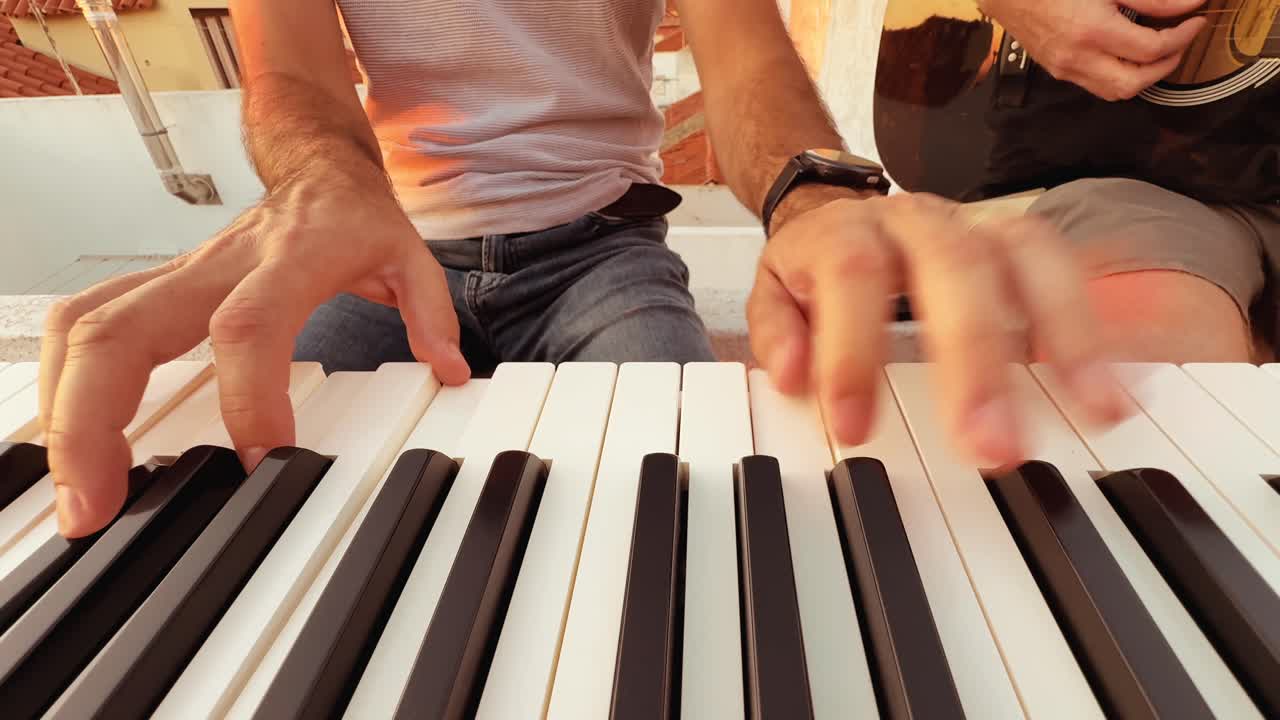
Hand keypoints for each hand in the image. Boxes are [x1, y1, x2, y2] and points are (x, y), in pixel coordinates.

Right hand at [40, 172, 469, 537]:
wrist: (316, 169)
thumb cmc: (354, 218)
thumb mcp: (411, 256)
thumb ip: (431, 311)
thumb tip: (450, 371)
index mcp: (285, 261)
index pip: (247, 327)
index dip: (247, 397)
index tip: (261, 463)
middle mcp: (213, 268)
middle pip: (122, 330)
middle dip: (96, 420)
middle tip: (95, 506)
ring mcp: (172, 278)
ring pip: (84, 327)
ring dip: (64, 410)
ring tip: (75, 494)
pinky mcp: (151, 291)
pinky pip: (83, 329)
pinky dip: (62, 387)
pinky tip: (67, 444)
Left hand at [748, 189, 1129, 464]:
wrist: (836, 209)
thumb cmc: (811, 269)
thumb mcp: (772, 296)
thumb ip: (778, 332)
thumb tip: (794, 376)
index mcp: (845, 231)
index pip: (852, 274)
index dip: (854, 351)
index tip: (856, 430)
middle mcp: (917, 221)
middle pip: (956, 267)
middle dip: (977, 358)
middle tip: (990, 445)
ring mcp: (973, 227)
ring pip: (1028, 258)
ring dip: (1065, 336)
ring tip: (1093, 412)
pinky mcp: (1017, 245)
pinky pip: (1067, 270)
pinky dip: (1093, 330)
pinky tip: (1116, 392)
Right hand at [979, 0, 1207, 100]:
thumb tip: (1188, 4)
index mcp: (1092, 31)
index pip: (1151, 49)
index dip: (1181, 37)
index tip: (1195, 20)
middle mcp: (1078, 57)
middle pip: (1134, 83)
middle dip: (1166, 66)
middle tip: (1179, 42)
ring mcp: (1066, 68)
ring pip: (1116, 91)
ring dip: (1143, 77)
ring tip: (1157, 53)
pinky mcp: (1058, 70)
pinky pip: (1097, 85)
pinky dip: (1120, 75)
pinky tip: (1128, 55)